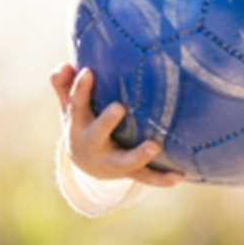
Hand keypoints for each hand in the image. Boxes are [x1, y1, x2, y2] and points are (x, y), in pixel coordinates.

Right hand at [50, 62, 182, 186]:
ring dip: (138, 155)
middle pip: (97, 134)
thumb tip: (65, 66)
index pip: (77, 104)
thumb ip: (65, 84)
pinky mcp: (128, 172)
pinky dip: (161, 178)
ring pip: (123, 161)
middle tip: (119, 107)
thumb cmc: (83, 122)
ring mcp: (111, 160)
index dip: (80, 88)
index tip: (88, 71)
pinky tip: (179, 176)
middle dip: (106, 122)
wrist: (85, 164)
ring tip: (154, 146)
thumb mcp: (71, 105)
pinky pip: (145, 176)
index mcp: (78, 123)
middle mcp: (93, 144)